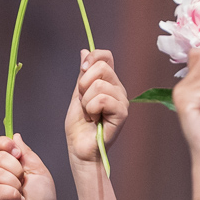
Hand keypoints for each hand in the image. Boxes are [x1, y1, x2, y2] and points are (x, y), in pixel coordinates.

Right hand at [0, 133, 57, 199]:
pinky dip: (10, 195)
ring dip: (15, 185)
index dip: (4, 144)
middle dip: (16, 169)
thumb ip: (25, 152)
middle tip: (23, 183)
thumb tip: (15, 135)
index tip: (17, 152)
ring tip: (20, 196)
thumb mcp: (38, 170)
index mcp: (8, 165)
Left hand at [65, 49, 127, 163]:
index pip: (105, 56)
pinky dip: (91, 109)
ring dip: (86, 101)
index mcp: (109, 82)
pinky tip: (94, 119)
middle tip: (84, 101)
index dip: (92, 59)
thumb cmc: (79, 124)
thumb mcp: (77, 94)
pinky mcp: (122, 113)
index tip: (82, 71)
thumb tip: (84, 51)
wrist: (79, 147)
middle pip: (101, 67)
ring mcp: (122, 101)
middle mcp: (118, 89)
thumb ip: (82, 74)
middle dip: (83, 84)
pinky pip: (102, 99)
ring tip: (89, 113)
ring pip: (99, 85)